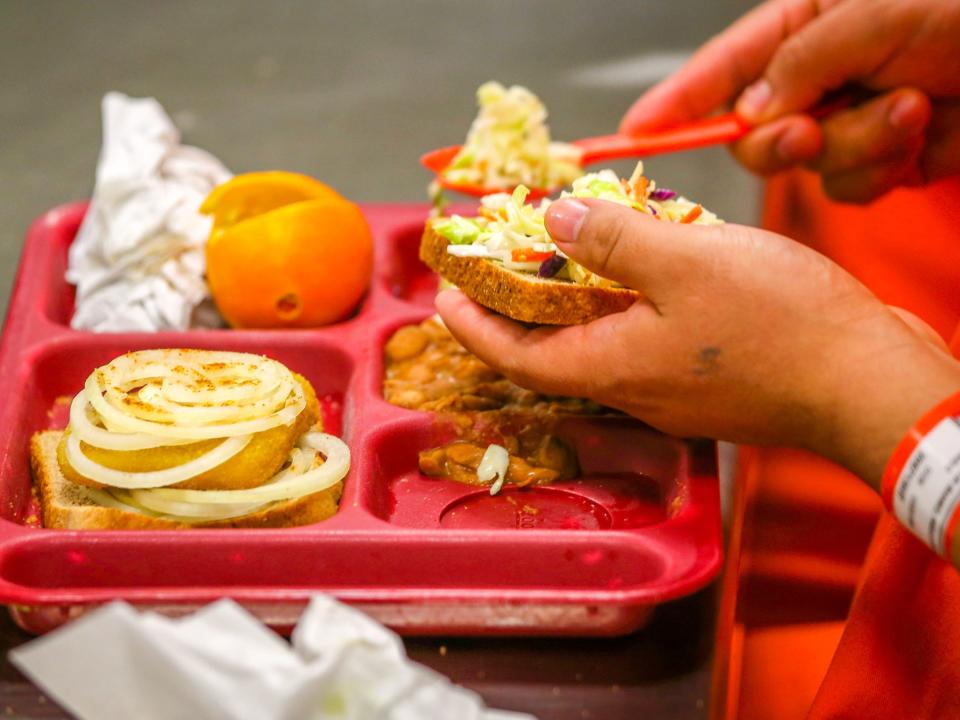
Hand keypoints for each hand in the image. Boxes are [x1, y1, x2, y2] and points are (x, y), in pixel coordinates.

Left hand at [436, 198, 959, 488]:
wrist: (868, 381)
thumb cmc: (779, 326)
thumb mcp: (685, 263)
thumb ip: (611, 242)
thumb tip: (553, 220)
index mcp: (611, 366)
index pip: (513, 355)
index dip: (471, 325)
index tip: (443, 294)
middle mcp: (631, 389)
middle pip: (550, 353)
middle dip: (513, 311)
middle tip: (495, 267)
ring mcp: (671, 391)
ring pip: (598, 347)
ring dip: (570, 306)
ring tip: (560, 259)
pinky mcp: (706, 381)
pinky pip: (641, 345)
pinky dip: (622, 310)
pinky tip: (640, 276)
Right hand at [620, 0, 959, 202]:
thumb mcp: (876, 11)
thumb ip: (800, 64)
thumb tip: (749, 113)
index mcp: (804, 25)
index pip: (721, 69)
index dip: (673, 103)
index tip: (632, 135)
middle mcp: (816, 77)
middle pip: (753, 133)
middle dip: (782, 140)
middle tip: (809, 131)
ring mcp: (847, 121)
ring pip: (807, 168)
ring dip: (855, 148)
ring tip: (908, 107)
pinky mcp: (880, 158)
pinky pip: (850, 187)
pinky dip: (882, 168)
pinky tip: (918, 131)